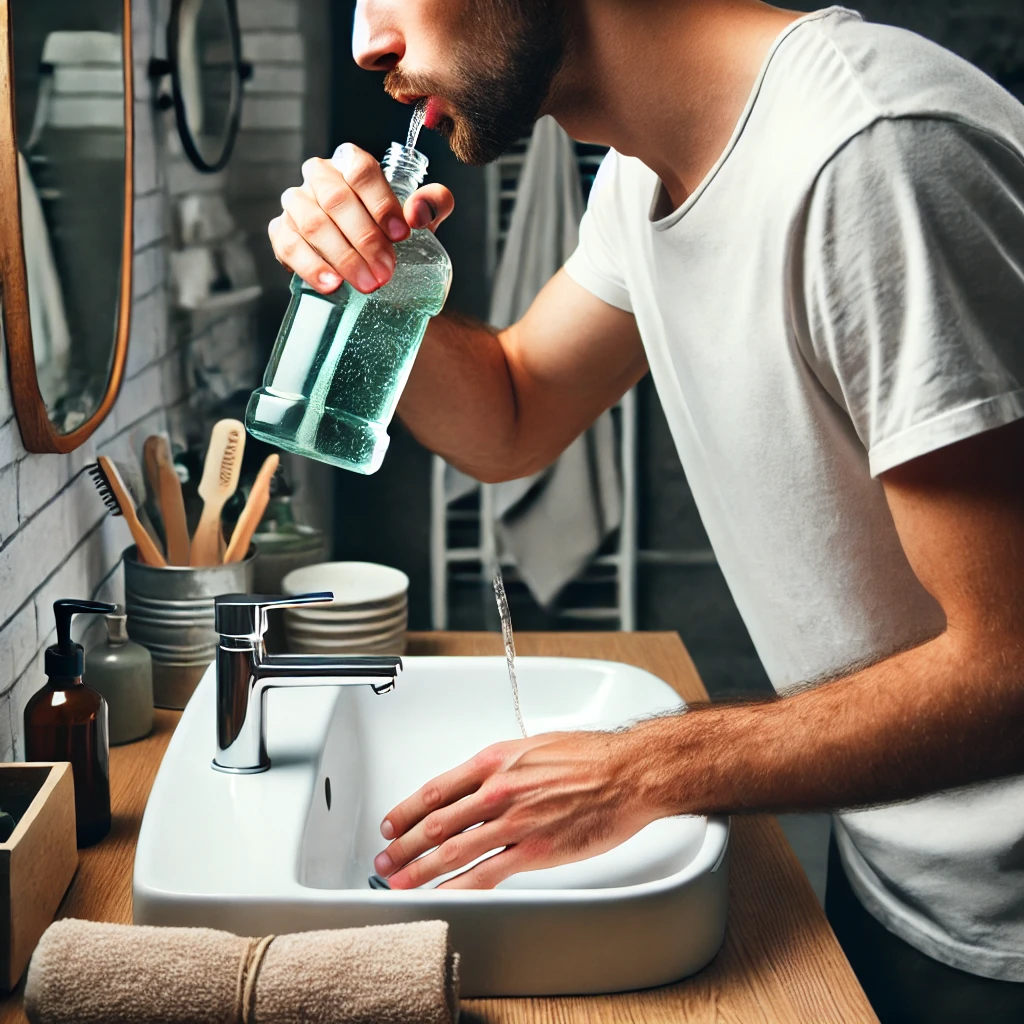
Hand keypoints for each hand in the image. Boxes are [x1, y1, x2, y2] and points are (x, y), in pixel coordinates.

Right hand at [268, 142, 454, 295]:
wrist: (362, 255)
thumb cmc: (389, 228)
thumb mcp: (417, 215)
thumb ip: (433, 204)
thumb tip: (419, 213)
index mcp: (350, 162)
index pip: (361, 170)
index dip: (381, 202)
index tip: (402, 234)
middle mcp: (319, 176)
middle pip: (336, 200)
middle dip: (365, 239)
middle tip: (387, 271)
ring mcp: (296, 203)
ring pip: (313, 224)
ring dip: (342, 257)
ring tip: (367, 284)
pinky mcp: (281, 231)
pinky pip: (289, 246)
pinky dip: (310, 266)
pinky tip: (332, 284)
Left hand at [373, 730, 662, 889]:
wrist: (626, 774)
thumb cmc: (588, 757)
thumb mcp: (532, 747)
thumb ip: (502, 768)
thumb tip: (480, 784)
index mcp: (494, 761)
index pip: (435, 789)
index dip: (405, 810)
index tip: (391, 824)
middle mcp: (496, 791)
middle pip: (435, 823)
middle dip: (403, 845)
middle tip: (385, 860)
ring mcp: (512, 823)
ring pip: (451, 851)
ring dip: (419, 870)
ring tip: (400, 882)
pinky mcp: (533, 851)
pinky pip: (485, 875)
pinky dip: (457, 888)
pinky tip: (442, 896)